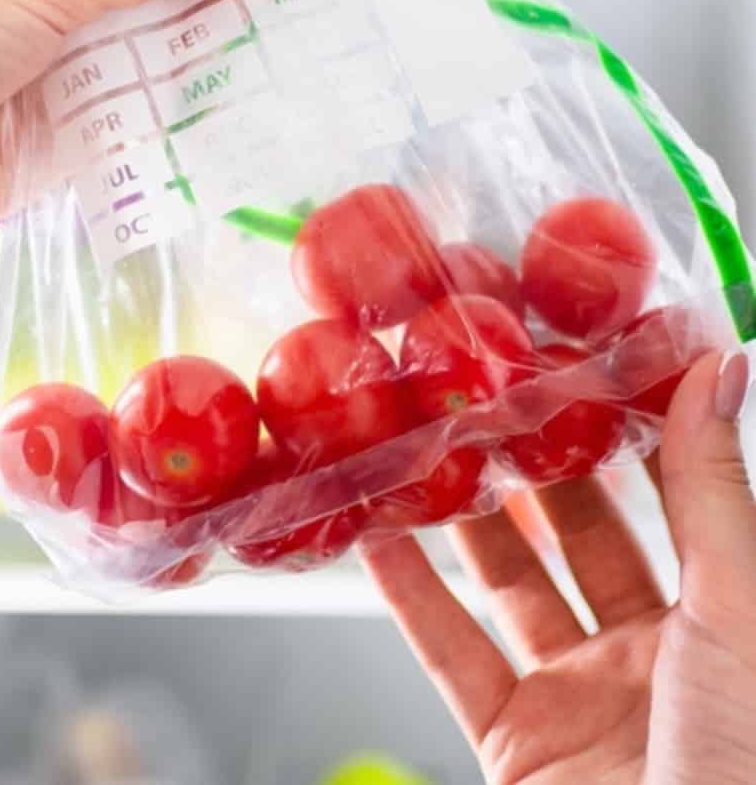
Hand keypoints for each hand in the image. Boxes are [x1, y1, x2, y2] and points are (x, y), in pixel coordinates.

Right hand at [364, 350, 755, 784]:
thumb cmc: (740, 766)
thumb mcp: (734, 612)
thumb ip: (713, 489)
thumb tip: (719, 365)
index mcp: (724, 618)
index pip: (670, 493)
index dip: (626, 420)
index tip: (579, 349)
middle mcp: (654, 656)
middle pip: (582, 530)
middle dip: (533, 457)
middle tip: (486, 383)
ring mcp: (579, 700)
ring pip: (509, 583)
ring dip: (463, 513)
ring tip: (421, 437)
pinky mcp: (514, 746)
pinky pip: (451, 653)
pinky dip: (407, 594)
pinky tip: (374, 534)